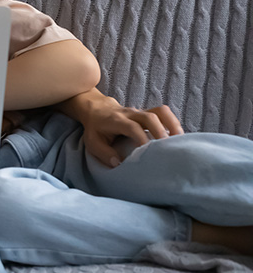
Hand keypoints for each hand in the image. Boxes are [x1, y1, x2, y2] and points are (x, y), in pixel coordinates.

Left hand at [68, 90, 184, 166]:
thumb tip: (119, 164)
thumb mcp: (92, 141)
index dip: (142, 138)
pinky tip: (177, 136)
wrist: (96, 108)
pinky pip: (163, 113)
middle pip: (150, 117)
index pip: (132, 127)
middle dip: (161, 132)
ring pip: (160, 111)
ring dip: (172, 125)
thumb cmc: (96, 128)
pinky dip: (173, 123)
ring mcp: (140, 112)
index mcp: (116, 120)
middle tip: (168, 149)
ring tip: (180, 141)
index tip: (148, 152)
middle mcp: (130, 114)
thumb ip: (104, 153)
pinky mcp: (147, 112)